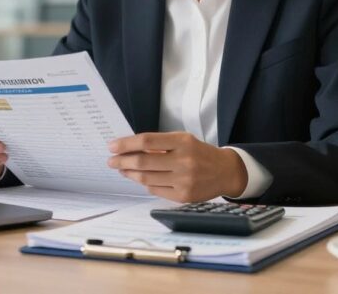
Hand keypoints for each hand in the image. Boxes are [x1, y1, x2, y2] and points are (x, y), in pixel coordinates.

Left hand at [107, 132, 247, 201]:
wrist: (225, 171)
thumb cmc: (200, 153)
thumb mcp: (183, 140)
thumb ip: (159, 144)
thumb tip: (130, 149)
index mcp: (182, 142)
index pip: (147, 141)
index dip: (126, 144)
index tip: (112, 146)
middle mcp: (184, 161)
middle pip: (143, 162)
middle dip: (122, 161)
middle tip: (111, 161)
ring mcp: (184, 180)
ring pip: (146, 178)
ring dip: (130, 174)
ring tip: (122, 169)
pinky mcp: (184, 196)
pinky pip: (155, 190)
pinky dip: (145, 184)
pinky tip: (140, 178)